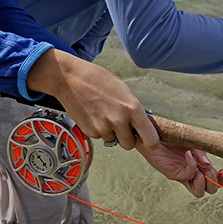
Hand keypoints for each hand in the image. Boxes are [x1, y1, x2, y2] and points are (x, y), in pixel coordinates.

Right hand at [25, 49, 159, 150]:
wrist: (71, 79)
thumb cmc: (98, 80)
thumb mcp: (124, 91)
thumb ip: (133, 110)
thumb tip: (140, 125)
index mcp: (132, 108)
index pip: (151, 138)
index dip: (151, 143)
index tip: (149, 142)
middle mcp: (119, 120)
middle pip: (129, 145)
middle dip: (126, 138)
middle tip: (121, 125)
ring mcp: (103, 127)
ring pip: (113, 141)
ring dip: (110, 132)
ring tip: (103, 113)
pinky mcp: (90, 131)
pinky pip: (99, 137)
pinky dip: (97, 129)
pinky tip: (93, 114)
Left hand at [136, 142, 222, 197]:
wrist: (153, 133)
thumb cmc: (172, 136)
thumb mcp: (192, 141)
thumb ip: (201, 151)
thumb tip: (206, 164)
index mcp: (200, 166)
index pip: (216, 181)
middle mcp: (193, 173)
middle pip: (210, 189)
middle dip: (215, 180)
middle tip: (209, 167)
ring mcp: (182, 175)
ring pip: (198, 192)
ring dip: (204, 179)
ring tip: (200, 166)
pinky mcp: (173, 173)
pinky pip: (187, 176)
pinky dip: (192, 166)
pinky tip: (188, 154)